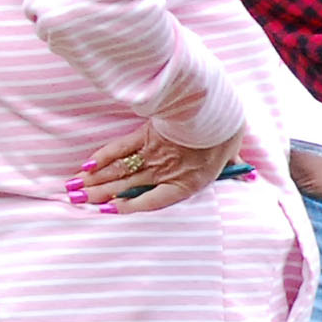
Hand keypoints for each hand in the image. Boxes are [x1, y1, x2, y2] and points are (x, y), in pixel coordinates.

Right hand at [72, 124, 247, 213]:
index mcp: (186, 182)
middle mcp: (165, 171)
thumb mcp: (233, 154)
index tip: (110, 212)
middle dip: (100, 196)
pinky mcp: (145, 134)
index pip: (152, 202)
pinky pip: (121, 149)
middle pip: (127, 187)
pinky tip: (87, 166)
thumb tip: (248, 174)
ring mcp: (152, 153)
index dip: (130, 208)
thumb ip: (234, 167)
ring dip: (94, 180)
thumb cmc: (225, 132)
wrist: (215, 109)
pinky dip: (103, 157)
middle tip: (78, 203)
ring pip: (119, 170)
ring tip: (74, 190)